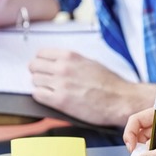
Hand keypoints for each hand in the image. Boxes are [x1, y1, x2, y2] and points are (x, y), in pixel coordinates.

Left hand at [29, 49, 148, 125]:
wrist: (121, 100)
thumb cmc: (110, 84)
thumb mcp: (90, 63)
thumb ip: (72, 62)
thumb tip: (58, 64)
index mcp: (70, 56)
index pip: (41, 54)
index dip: (41, 62)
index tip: (43, 67)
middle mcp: (63, 68)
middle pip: (34, 67)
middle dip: (38, 73)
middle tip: (45, 80)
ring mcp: (60, 84)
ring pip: (35, 81)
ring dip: (40, 86)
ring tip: (51, 91)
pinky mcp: (60, 101)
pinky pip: (38, 95)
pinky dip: (41, 96)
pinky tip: (51, 98)